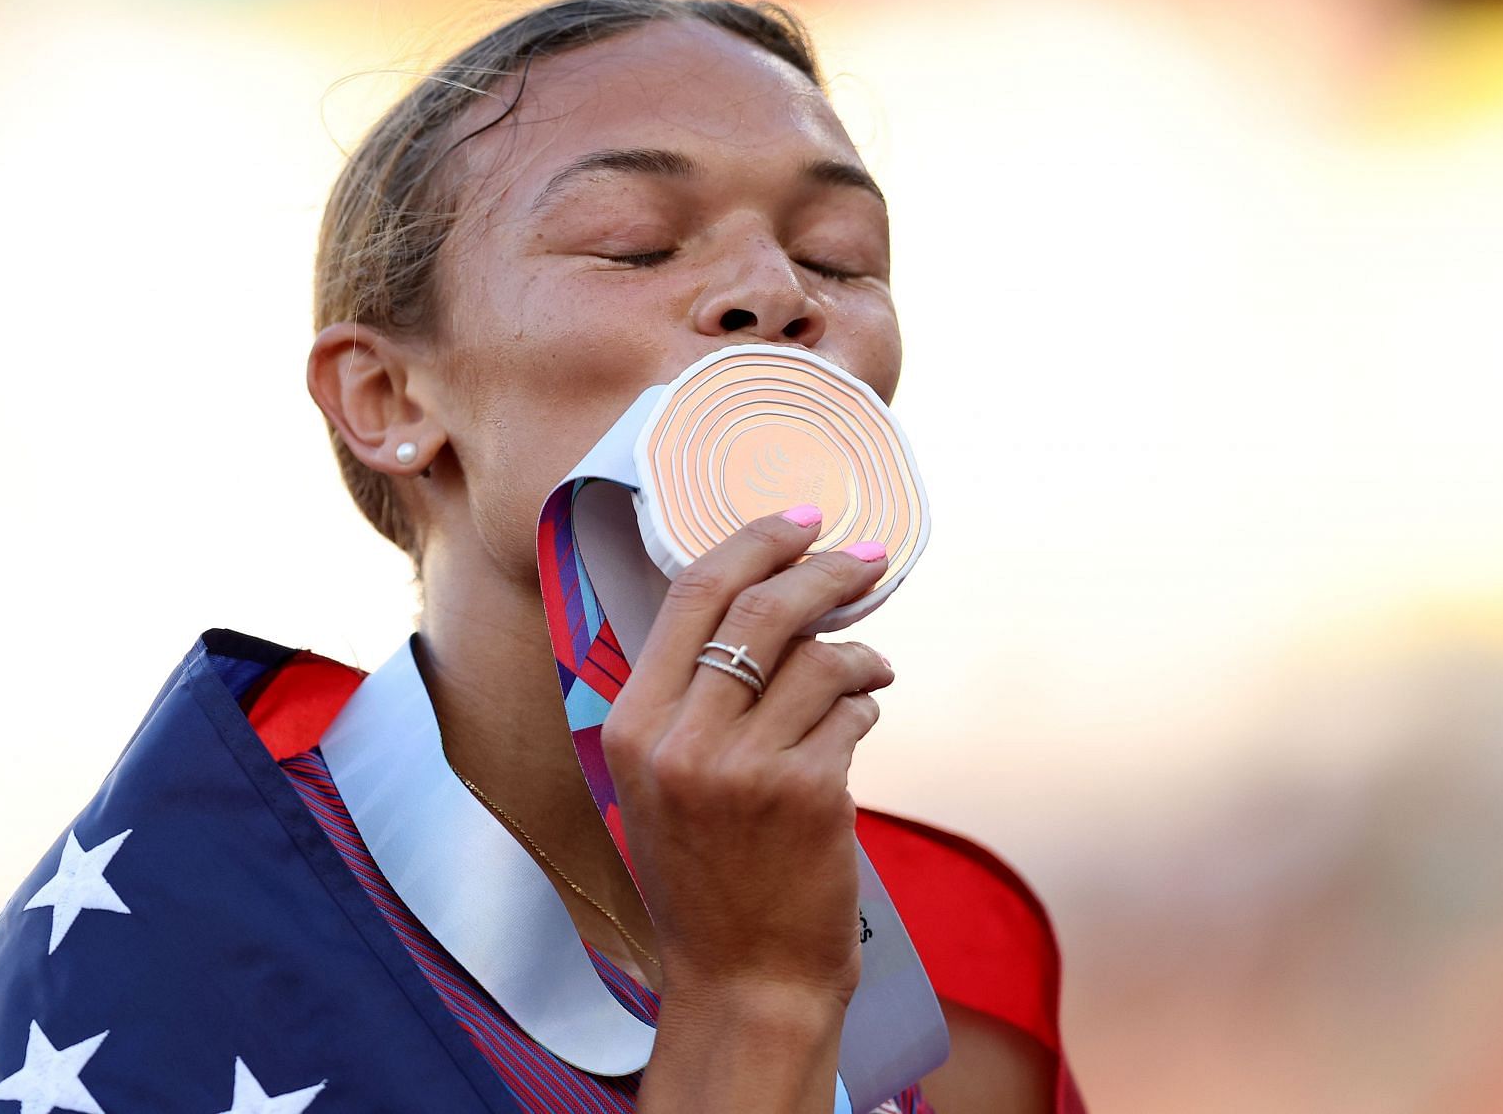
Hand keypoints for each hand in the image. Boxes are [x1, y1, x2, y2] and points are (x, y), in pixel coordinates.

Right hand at [601, 506, 893, 1008]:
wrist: (743, 982)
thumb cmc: (707, 881)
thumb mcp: (660, 784)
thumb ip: (687, 700)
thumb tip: (757, 603)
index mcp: (632, 726)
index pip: (690, 594)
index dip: (752, 542)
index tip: (800, 521)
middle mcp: (680, 739)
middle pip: (762, 606)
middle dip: (824, 569)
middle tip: (866, 558)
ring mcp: (745, 766)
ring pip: (820, 655)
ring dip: (859, 650)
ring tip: (870, 669)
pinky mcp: (809, 792)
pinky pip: (852, 711)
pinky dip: (866, 706)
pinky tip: (862, 720)